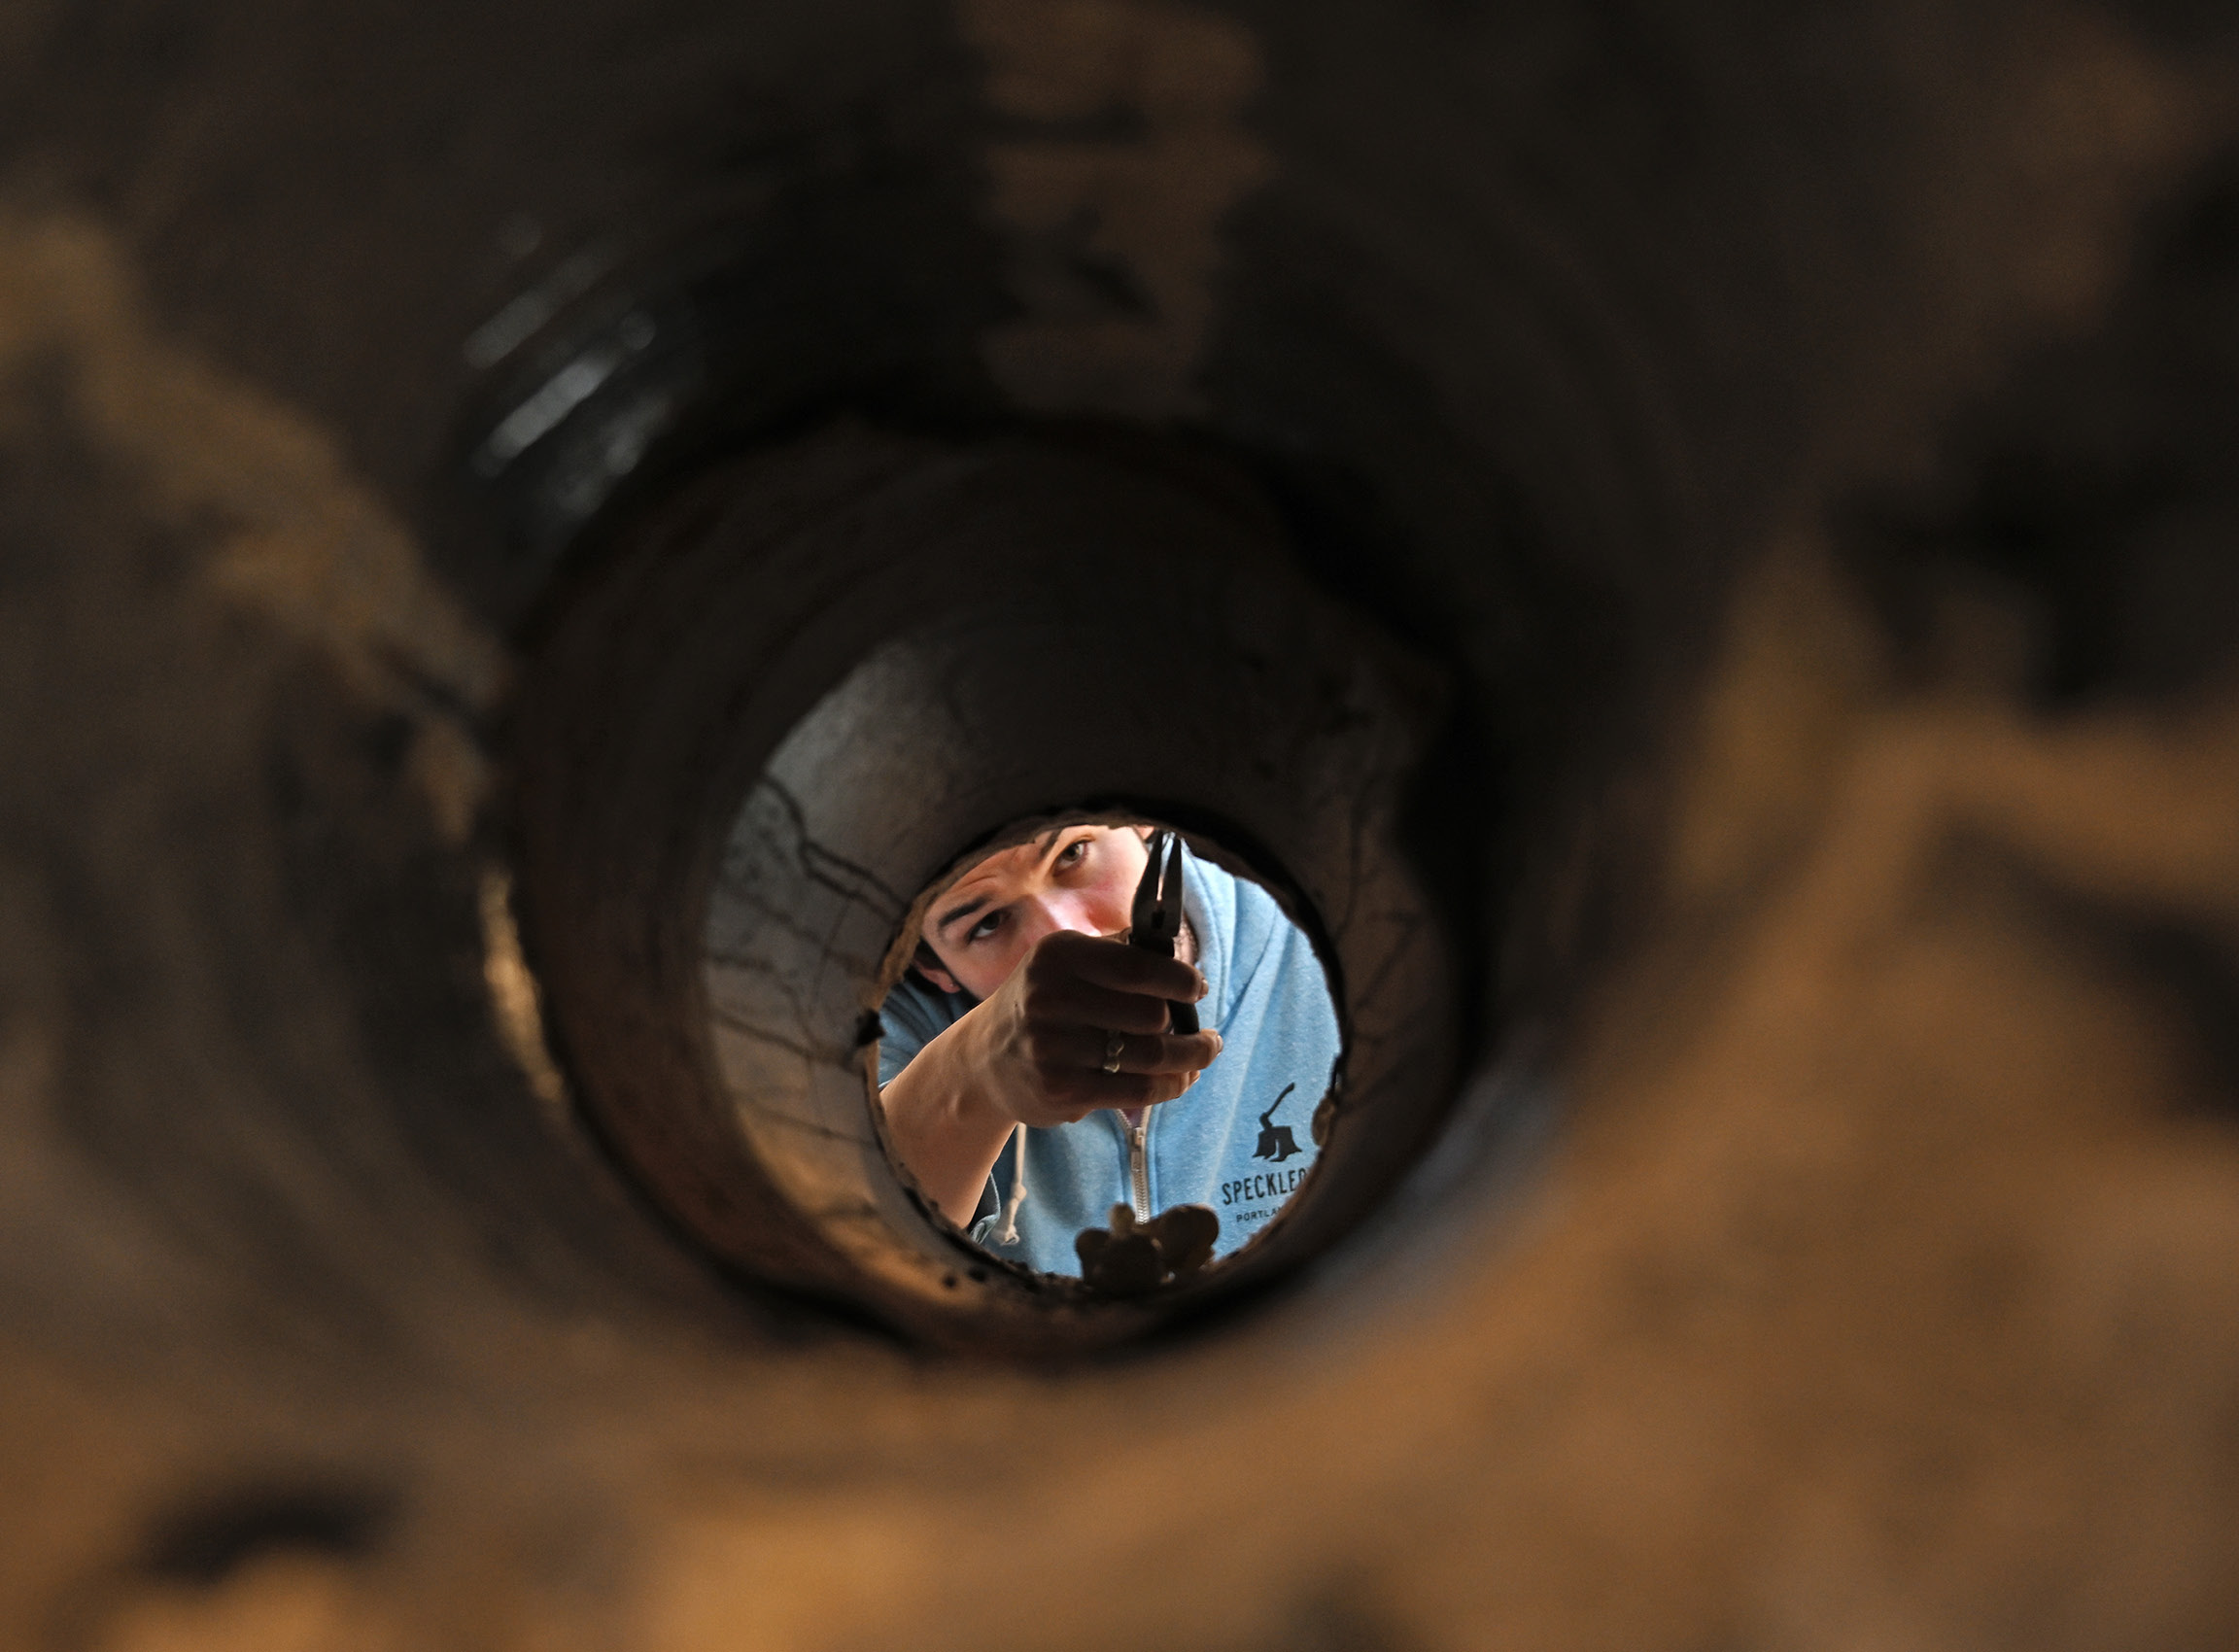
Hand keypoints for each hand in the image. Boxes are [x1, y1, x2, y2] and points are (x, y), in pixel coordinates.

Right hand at [961, 929, 1220, 1128]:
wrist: (985, 1060)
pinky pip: (1137, 1090)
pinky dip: (1170, 1086)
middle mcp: (1050, 997)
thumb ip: (1118, 952)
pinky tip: (1181, 1079)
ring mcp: (1052, 1047)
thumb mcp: (1065, 962)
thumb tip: (1180, 954)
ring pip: (1151, 1056)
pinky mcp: (1061, 1089)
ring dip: (1190, 1059)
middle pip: (1153, 1015)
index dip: (1180, 979)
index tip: (1197, 988)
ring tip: (1203, 1054)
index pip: (1139, 966)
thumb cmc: (1043, 1002)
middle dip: (1187, 1026)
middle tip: (1201, 1031)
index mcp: (1058, 955)